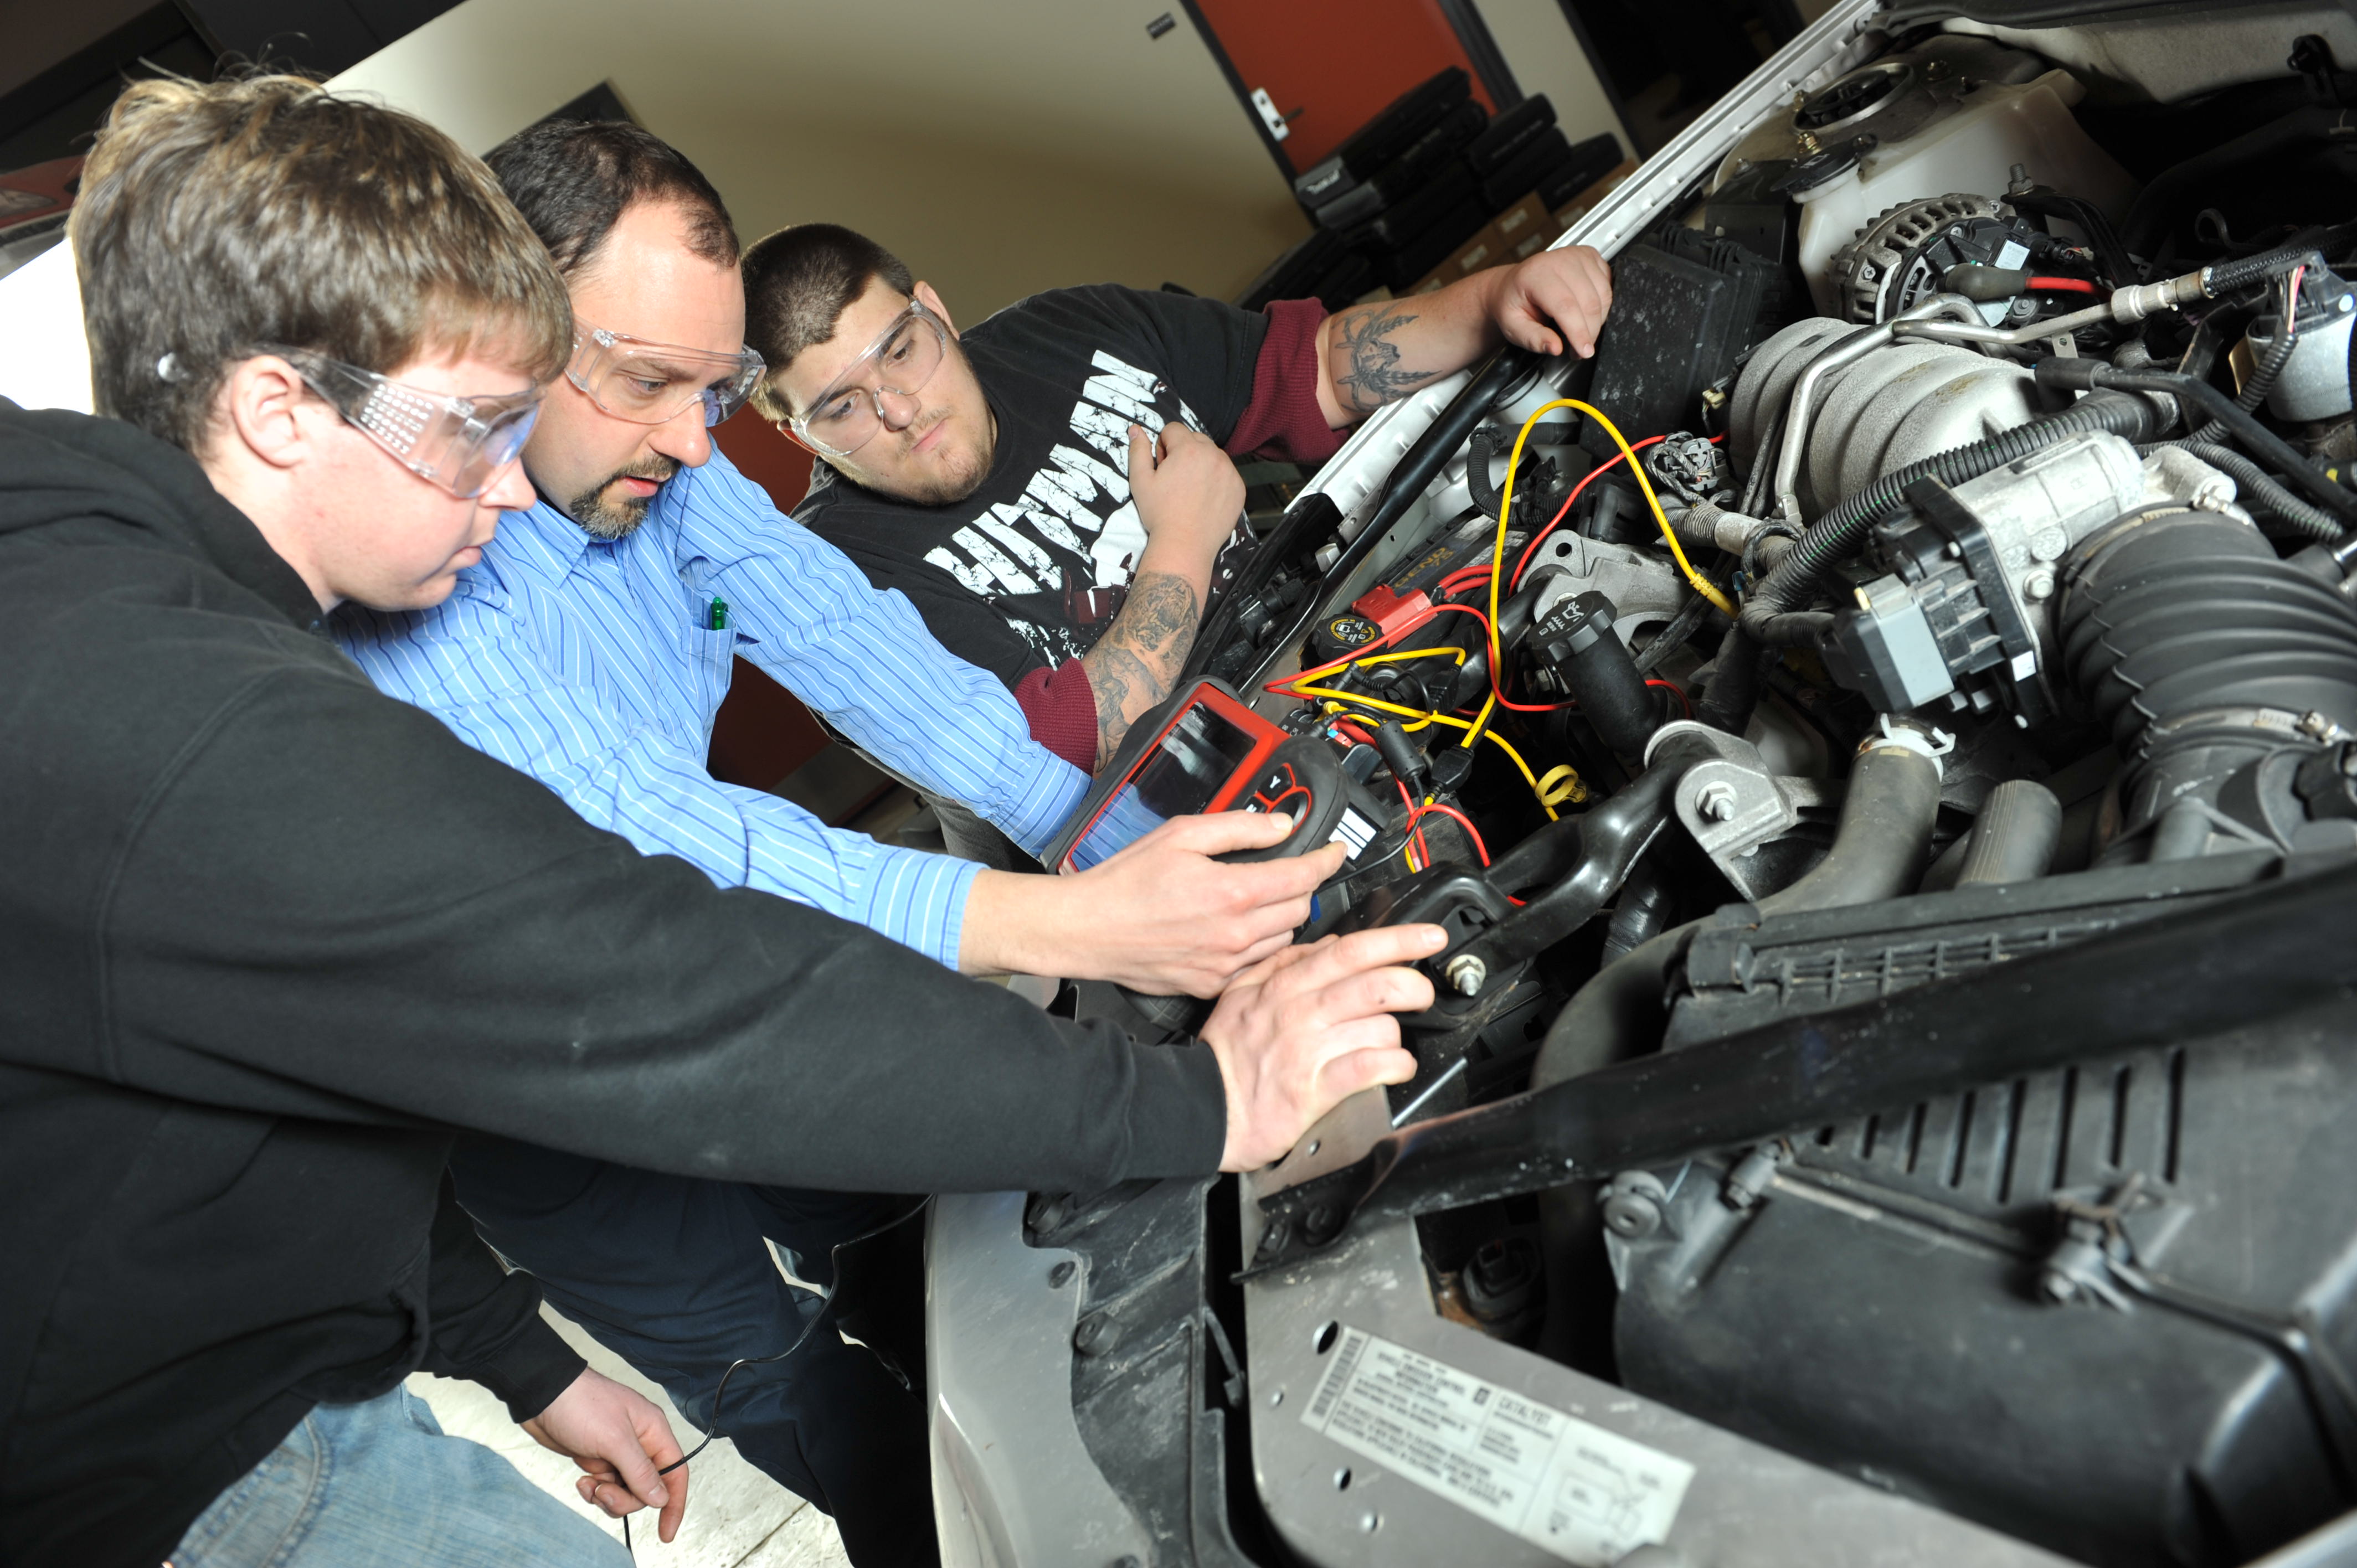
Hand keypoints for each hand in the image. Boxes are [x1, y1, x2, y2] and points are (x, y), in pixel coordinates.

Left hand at [522, 1367, 688, 1543]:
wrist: (542, 1395)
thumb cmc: (581, 1405)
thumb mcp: (614, 1440)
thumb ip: (640, 1471)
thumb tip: (660, 1498)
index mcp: (653, 1431)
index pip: (675, 1472)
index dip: (674, 1502)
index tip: (667, 1531)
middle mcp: (639, 1443)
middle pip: (647, 1488)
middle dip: (625, 1498)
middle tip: (603, 1491)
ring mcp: (617, 1452)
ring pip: (625, 1491)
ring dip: (607, 1496)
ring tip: (589, 1485)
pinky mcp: (598, 1459)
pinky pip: (605, 1487)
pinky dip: (594, 1491)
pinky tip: (581, 1481)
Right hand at [964, 811, 1341, 992]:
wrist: (1086, 929)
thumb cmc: (1125, 881)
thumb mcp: (1181, 834)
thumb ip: (1239, 828)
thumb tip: (1281, 825)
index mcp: (1232, 893)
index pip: (1304, 877)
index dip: (1327, 860)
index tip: (1336, 852)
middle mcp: (1236, 935)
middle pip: (1301, 909)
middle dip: (1302, 887)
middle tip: (1287, 872)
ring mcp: (1225, 965)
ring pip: (1283, 939)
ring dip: (1281, 918)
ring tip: (1256, 902)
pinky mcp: (1212, 985)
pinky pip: (1256, 964)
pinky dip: (1258, 946)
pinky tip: (1236, 931)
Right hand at [1128, 422, 1244, 569]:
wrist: (1185, 545)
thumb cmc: (1160, 514)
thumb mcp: (1140, 481)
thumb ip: (1138, 451)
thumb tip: (1136, 429)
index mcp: (1188, 449)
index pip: (1173, 429)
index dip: (1163, 446)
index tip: (1162, 467)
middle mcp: (1213, 456)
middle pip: (1195, 438)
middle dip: (1183, 451)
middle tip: (1175, 479)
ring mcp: (1229, 472)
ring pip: (1212, 454)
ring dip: (1201, 463)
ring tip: (1190, 489)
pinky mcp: (1238, 488)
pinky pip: (1226, 472)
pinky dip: (1216, 479)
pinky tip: (1204, 498)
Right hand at [1202, 925, 1444, 1169]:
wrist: (1204, 1108)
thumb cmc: (1226, 1055)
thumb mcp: (1241, 991)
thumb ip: (1284, 963)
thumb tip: (1328, 945)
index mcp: (1286, 986)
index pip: (1352, 950)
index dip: (1398, 940)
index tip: (1429, 937)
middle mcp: (1301, 1012)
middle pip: (1376, 984)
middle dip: (1414, 986)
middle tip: (1421, 993)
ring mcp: (1310, 1050)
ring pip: (1380, 1027)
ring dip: (1397, 1035)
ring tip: (1387, 1043)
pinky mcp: (1316, 1089)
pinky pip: (1372, 1068)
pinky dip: (1396, 1066)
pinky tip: (1395, 1067)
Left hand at [1488, 246, 1613, 359]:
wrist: (1513, 284)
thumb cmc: (1513, 303)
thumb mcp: (1513, 327)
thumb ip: (1534, 339)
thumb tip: (1556, 347)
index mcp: (1536, 275)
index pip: (1566, 306)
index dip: (1579, 332)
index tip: (1583, 351)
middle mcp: (1559, 260)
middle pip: (1588, 302)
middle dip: (1590, 332)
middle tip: (1579, 349)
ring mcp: (1577, 255)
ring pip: (1603, 295)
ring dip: (1598, 321)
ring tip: (1582, 333)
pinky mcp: (1591, 256)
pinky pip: (1609, 285)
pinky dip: (1603, 306)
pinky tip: (1588, 314)